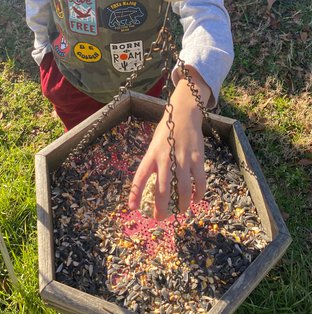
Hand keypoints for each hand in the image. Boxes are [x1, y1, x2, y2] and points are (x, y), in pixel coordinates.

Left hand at [128, 68, 209, 219]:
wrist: (184, 114)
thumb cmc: (167, 132)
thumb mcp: (154, 146)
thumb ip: (153, 164)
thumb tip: (151, 189)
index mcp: (151, 154)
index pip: (140, 177)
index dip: (135, 194)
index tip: (132, 208)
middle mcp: (165, 157)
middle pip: (162, 189)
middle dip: (161, 207)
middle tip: (160, 218)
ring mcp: (182, 158)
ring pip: (183, 189)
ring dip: (182, 204)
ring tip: (181, 211)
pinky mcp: (197, 158)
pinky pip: (199, 181)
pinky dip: (198, 194)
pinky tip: (196, 199)